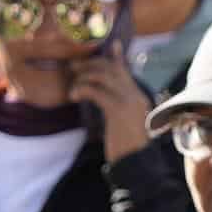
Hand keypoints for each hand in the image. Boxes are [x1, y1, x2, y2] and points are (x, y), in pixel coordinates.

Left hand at [73, 44, 153, 162]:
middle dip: (90, 64)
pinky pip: (96, 90)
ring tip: (72, 86)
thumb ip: (117, 111)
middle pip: (111, 68)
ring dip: (83, 76)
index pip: (125, 71)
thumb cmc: (127, 149)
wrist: (136, 166)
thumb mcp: (123, 125)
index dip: (116, 57)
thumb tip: (104, 103)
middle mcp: (136, 95)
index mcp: (139, 98)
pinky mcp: (118, 110)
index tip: (110, 45)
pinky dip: (82, 89)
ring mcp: (129, 101)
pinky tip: (74, 96)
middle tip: (73, 67)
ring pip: (103, 75)